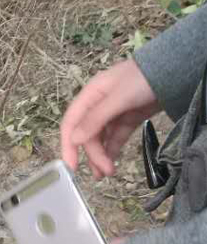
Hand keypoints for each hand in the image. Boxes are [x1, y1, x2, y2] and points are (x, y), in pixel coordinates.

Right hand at [61, 59, 160, 178]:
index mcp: (89, 96)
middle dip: (94, 154)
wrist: (175, 71)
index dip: (68, 145)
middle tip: (104, 172)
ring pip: (101, 138)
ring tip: (108, 173)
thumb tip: (74, 140)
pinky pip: (115, 138)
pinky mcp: (127, 119)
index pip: (71, 123)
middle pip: (88, 135)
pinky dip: (113, 150)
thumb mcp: (118, 98)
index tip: (71, 167)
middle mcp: (97, 106)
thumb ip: (96, 119)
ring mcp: (113, 113)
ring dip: (101, 156)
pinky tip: (113, 162)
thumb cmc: (142, 79)